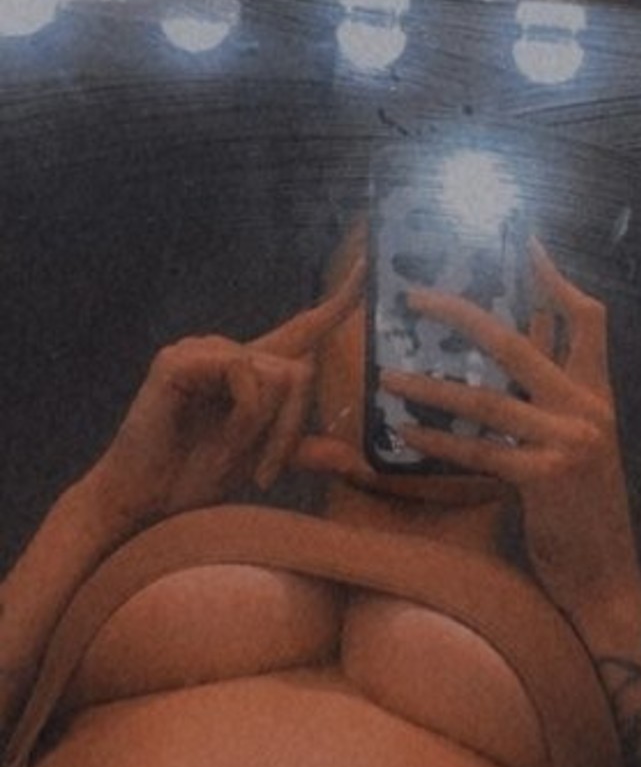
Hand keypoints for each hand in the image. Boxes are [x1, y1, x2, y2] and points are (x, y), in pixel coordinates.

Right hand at [93, 256, 360, 531]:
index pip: (303, 329)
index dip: (338, 300)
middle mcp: (232, 350)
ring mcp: (205, 349)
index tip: (367, 266)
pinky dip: (244, 418)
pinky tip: (219, 440)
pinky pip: (245, 377)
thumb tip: (355, 461)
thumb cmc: (196, 476)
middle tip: (263, 473)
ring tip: (234, 460)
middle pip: (300, 372)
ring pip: (277, 376)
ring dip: (264, 429)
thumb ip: (304, 450)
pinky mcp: (182, 359)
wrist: (147, 500)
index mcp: (253, 368)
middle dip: (290, 429)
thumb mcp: (263, 460)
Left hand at [382, 240, 640, 627]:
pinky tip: (405, 431)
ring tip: (388, 375)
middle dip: (464, 314)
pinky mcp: (548, 477)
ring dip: (431, 385)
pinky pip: (480, 451)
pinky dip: (439, 440)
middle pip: (520, 343)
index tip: (524, 242)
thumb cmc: (583, 520)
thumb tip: (502, 373)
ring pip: (488, 400)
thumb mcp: (579, 453)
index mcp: (598, 398)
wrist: (607, 584)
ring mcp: (571, 442)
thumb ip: (550, 410)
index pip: (587, 320)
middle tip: (417, 296)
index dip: (556, 278)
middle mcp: (588, 410)